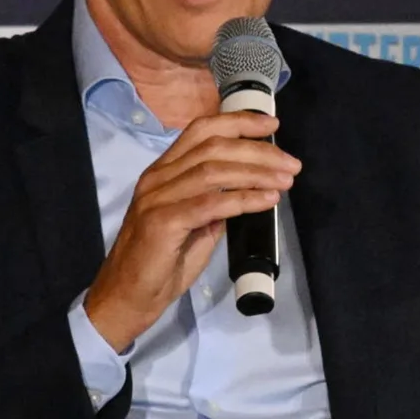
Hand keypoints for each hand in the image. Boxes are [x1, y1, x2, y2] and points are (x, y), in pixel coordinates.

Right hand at [82, 111, 298, 352]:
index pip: (200, 131)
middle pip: (212, 147)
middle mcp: (157, 179)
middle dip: (258, 150)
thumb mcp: (193, 225)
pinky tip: (267, 201)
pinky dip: (244, 199)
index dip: (237, 122)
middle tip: (291, 164)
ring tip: (286, 181)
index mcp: (162, 173)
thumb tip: (246, 191)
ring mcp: (156, 199)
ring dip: (256, 173)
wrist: (128, 296)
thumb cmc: (159, 264)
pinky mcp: (162, 222)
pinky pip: (211, 203)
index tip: (271, 125)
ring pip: (213, 171)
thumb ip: (213, 204)